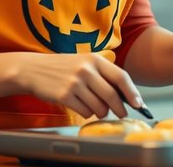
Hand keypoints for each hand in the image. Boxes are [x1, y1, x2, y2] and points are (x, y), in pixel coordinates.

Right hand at [12, 53, 143, 119]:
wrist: (33, 69)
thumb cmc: (63, 67)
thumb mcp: (84, 62)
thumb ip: (103, 73)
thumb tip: (125, 94)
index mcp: (94, 59)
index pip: (121, 76)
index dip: (132, 92)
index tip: (139, 103)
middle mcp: (86, 69)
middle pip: (112, 95)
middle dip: (120, 108)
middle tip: (121, 114)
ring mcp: (75, 83)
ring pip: (99, 106)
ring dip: (101, 111)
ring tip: (96, 107)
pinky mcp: (64, 95)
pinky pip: (85, 111)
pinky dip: (87, 113)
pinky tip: (81, 106)